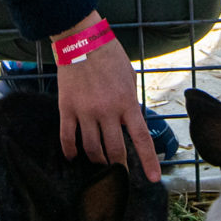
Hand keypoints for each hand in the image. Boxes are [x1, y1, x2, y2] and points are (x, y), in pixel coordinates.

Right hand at [54, 17, 158, 180]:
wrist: (81, 41)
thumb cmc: (110, 57)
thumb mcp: (130, 79)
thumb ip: (131, 103)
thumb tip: (132, 123)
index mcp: (126, 103)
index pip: (141, 138)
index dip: (148, 161)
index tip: (153, 179)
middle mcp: (107, 111)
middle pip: (115, 150)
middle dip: (119, 167)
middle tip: (119, 174)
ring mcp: (85, 111)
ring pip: (91, 149)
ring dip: (97, 161)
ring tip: (100, 164)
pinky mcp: (67, 108)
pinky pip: (68, 137)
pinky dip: (71, 151)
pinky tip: (73, 157)